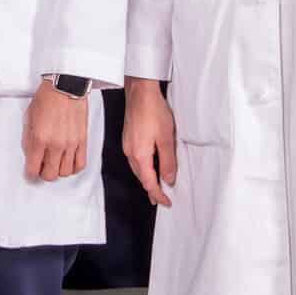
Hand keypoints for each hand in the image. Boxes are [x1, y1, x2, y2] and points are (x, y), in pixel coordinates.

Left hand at [22, 81, 89, 180]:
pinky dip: (73, 167)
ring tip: (55, 162)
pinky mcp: (82, 140)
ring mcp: (71, 144)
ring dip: (58, 170)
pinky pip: (80, 164)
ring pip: (65, 172)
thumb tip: (30, 154)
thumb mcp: (29, 117)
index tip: (31, 170)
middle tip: (42, 166)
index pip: (33, 169)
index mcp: (40, 138)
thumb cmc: (46, 97)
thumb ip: (28, 139)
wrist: (65, 85)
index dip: (30, 172)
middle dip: (44, 173)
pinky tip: (68, 161)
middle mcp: (56, 144)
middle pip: (50, 175)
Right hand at [122, 76, 177, 206]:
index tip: (166, 202)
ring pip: (137, 170)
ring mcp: (127, 145)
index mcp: (139, 155)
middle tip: (162, 199)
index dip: (158, 194)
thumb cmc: (153, 111)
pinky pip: (135, 160)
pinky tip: (149, 166)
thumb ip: (168, 161)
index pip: (149, 183)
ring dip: (147, 179)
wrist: (140, 92)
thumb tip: (168, 179)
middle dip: (152, 190)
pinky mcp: (128, 138)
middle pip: (141, 178)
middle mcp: (130, 152)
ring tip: (157, 187)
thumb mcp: (166, 138)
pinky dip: (143, 168)